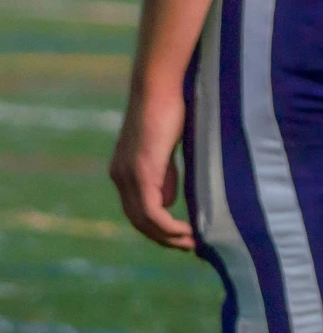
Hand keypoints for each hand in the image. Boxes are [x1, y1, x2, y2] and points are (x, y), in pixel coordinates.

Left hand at [110, 86, 194, 250]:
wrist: (159, 86)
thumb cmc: (169, 108)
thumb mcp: (166, 148)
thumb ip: (166, 175)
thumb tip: (167, 204)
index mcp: (125, 171)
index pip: (137, 209)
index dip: (158, 227)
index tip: (182, 236)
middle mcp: (120, 176)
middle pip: (138, 221)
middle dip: (163, 238)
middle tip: (189, 247)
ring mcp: (129, 175)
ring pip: (144, 220)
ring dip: (167, 237)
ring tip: (191, 243)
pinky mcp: (142, 172)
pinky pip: (151, 212)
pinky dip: (168, 227)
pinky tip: (185, 231)